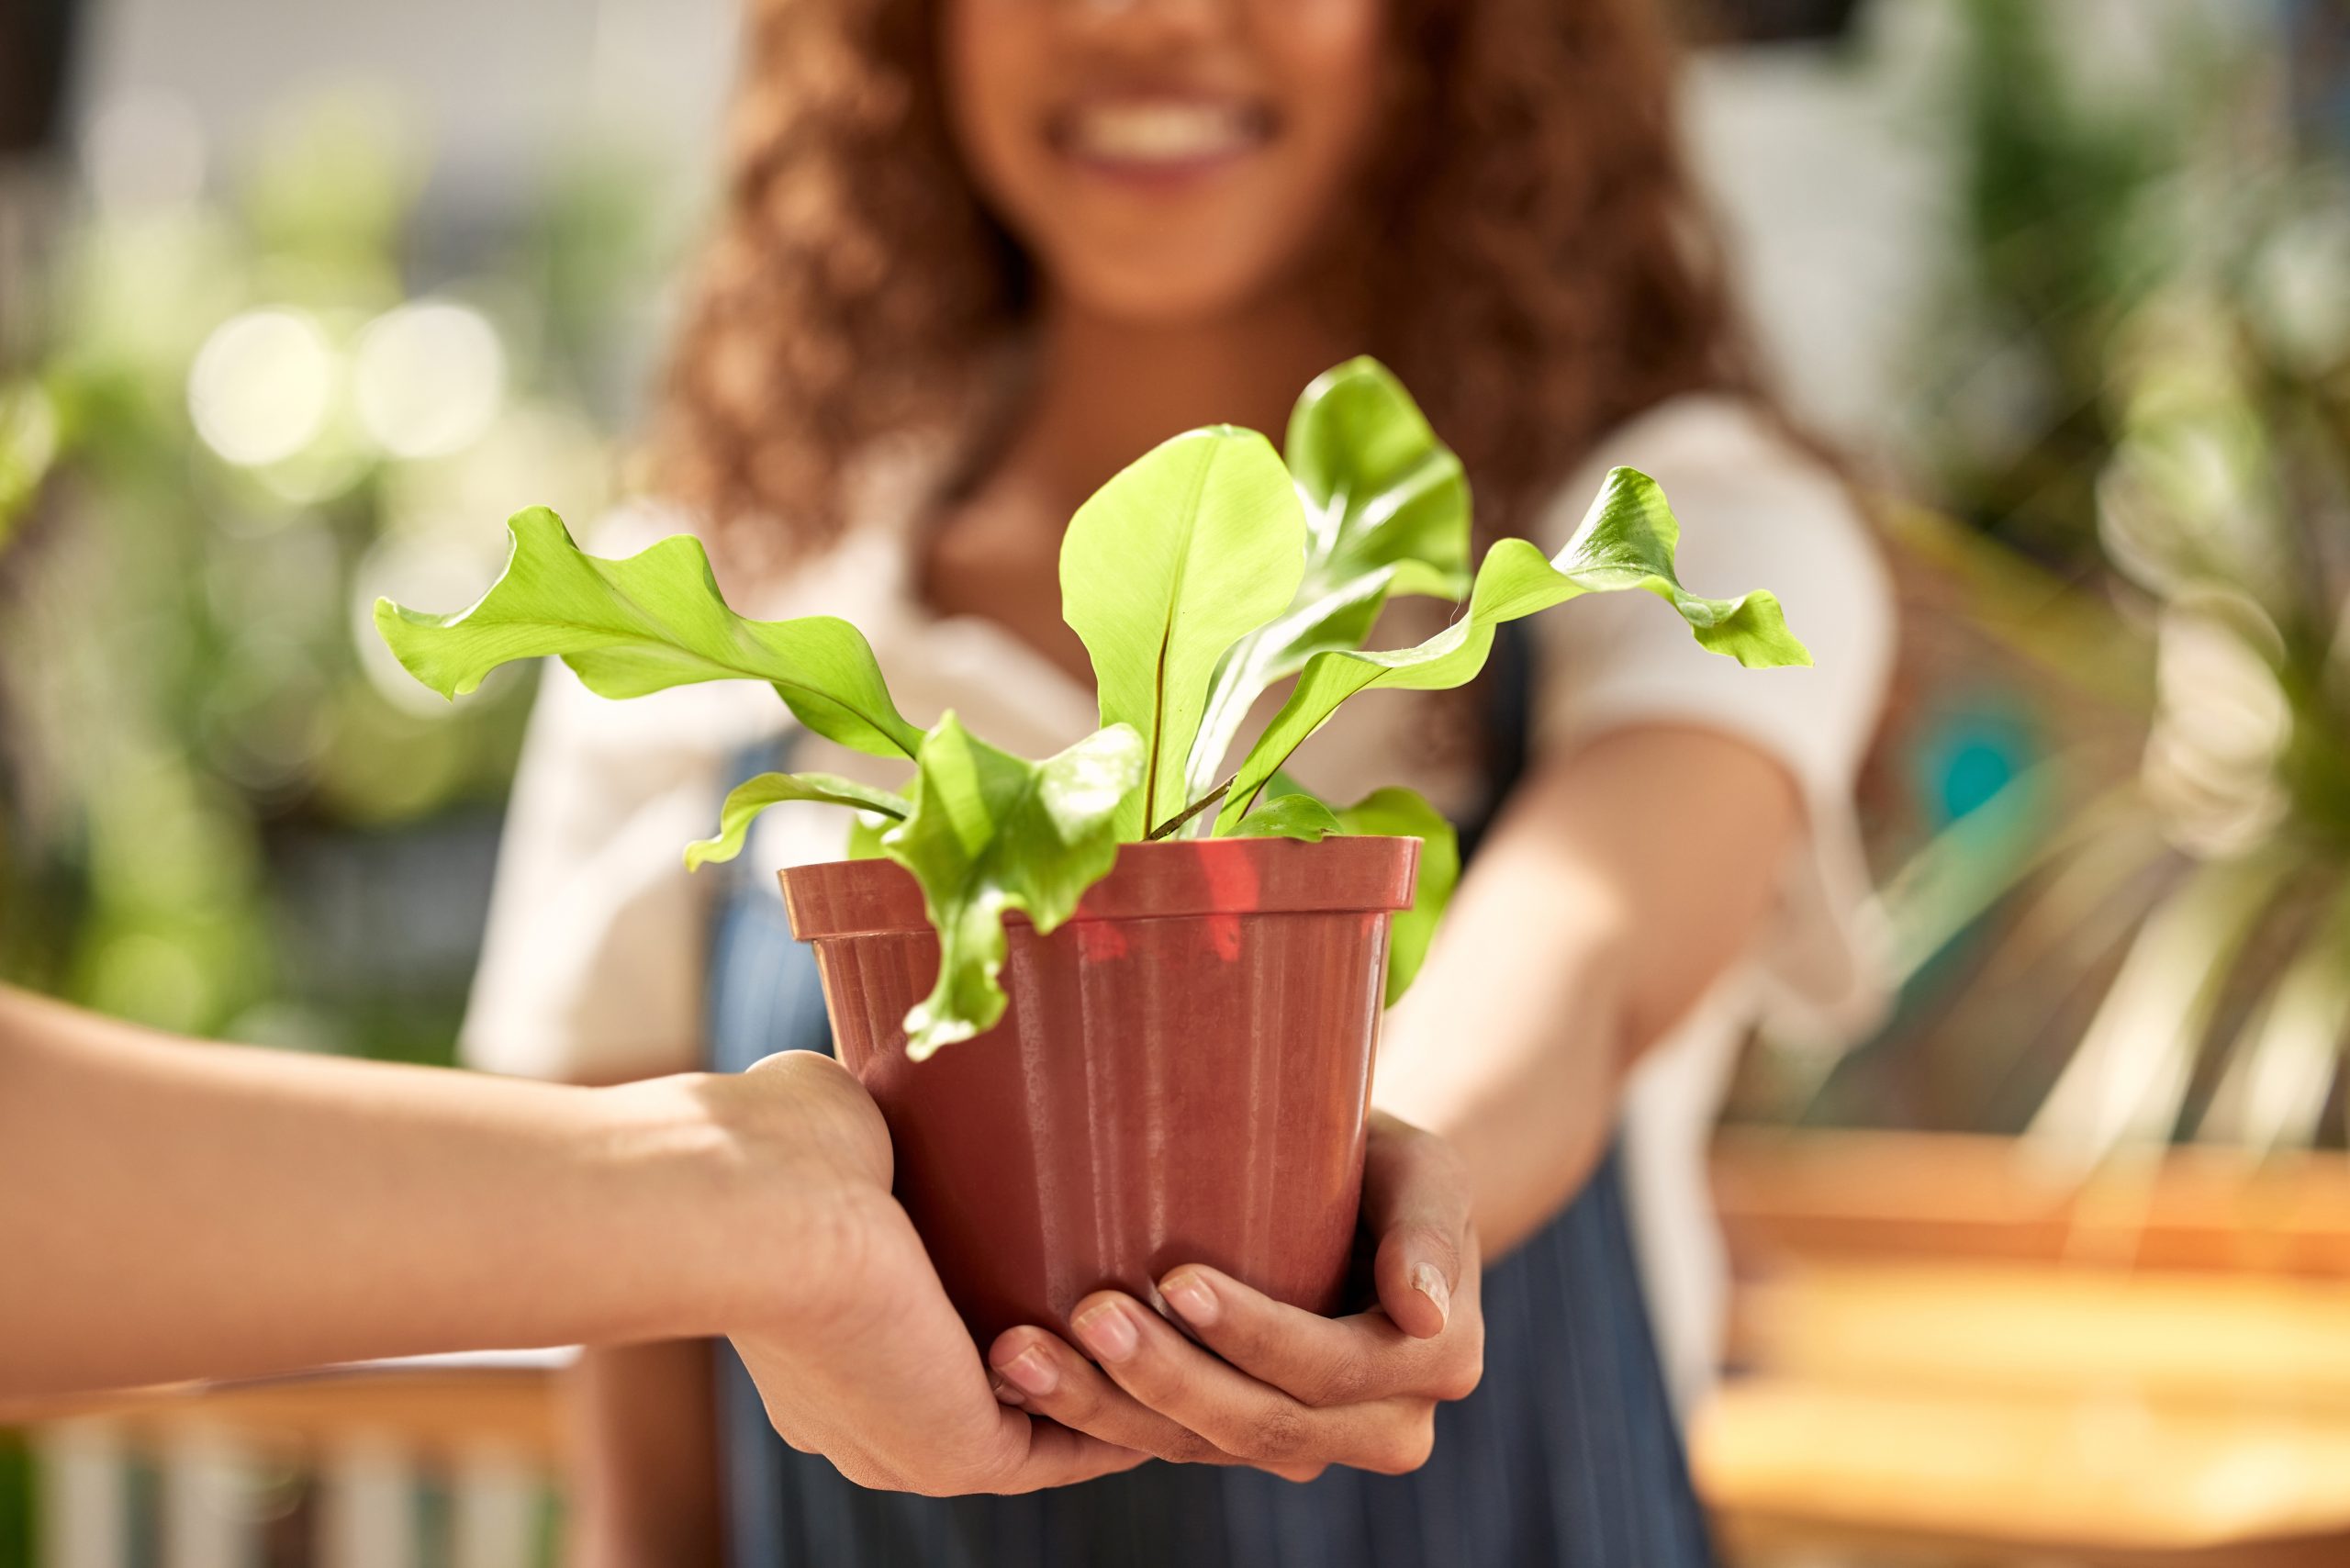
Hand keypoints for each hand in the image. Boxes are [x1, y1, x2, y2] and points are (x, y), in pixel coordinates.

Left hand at [694, 1051, 1148, 1494]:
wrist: (766, 1204)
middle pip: (1009, 1404)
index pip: (948, 1350)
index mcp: (831, 1350)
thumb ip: (887, 1124)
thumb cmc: (779, 1147)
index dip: (1023, 1311)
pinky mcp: (964, 1454)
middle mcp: (870, 1419)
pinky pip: (1078, 1444)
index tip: (1085, 1258)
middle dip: (1090, 1358)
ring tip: (1198, 1309)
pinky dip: (1137, 1401)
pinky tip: (1193, 1346)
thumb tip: (921, 1071)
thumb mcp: (842, 1127)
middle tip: (1166, 1296)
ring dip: (1130, 1377)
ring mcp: (914, 1446)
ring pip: (1055, 1427)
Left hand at [982, 1111, 1483, 1480]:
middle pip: (1262, 1426)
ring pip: (1203, 1449)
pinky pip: (1170, 1443)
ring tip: (1023, 1357)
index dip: (1254, 1336)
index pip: (1331, 1366)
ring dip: (1107, 1410)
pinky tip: (1025, 1380)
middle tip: (1086, 1315)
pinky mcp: (1241, 1437)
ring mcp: (1309, 1442)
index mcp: (1434, 1361)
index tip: (1177, 1280)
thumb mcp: (1426, 1171)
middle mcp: (1380, 1425)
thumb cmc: (1390, 1164)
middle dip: (1166, 1379)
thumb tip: (1424, 1310)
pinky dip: (1096, 1417)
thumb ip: (1429, 1227)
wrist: (1367, 1200)